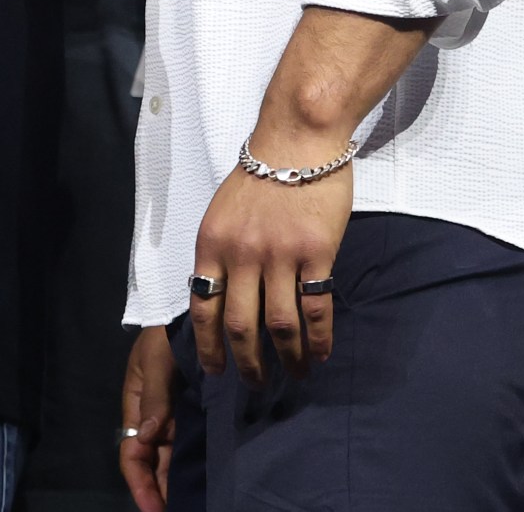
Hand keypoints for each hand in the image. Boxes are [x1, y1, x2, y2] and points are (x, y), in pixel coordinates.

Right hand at [119, 324, 178, 511]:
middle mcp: (152, 416)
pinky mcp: (194, 411)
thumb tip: (149, 435)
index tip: (155, 508)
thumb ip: (154, 395)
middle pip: (150, 463)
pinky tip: (204, 481)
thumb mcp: (156, 360)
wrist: (187, 310)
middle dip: (157, 492)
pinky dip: (190, 466)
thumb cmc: (165, 332)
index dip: (140, 483)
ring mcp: (173, 416)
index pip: (132, 453)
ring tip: (191, 505)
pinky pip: (188, 445)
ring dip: (173, 483)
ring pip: (169, 458)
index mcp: (136, 405)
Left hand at [189, 155, 350, 384]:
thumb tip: (222, 298)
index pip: (203, 307)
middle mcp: (241, 254)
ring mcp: (279, 255)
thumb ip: (222, 253)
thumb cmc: (261, 175)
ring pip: (280, 324)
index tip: (215, 370)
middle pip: (240, 325)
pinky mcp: (316, 253)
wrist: (297, 139)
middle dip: (246, 363)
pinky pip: (315, 307)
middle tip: (255, 384)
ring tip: (294, 374)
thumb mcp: (224, 212)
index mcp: (212, 243)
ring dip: (287, 357)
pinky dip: (318, 337)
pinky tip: (320, 352)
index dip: (208, 345)